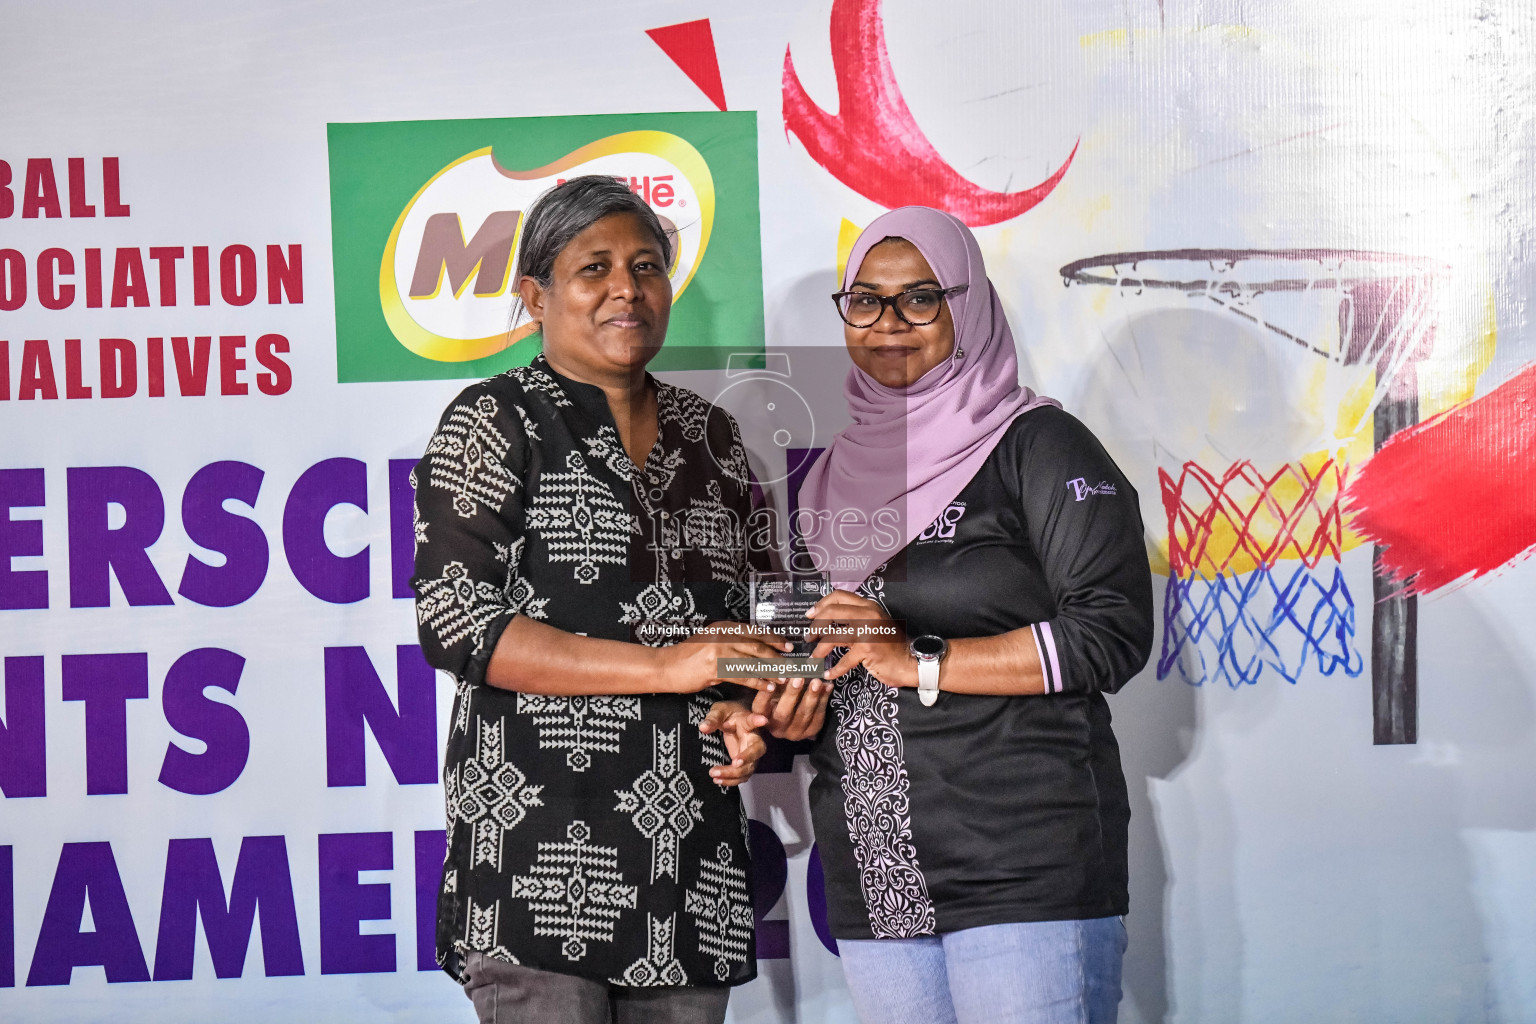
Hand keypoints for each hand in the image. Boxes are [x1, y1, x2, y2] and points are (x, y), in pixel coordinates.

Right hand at [659, 621, 791, 694]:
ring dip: (772, 671)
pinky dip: (758, 682)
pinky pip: (742, 675)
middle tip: (792, 664)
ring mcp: (719, 650)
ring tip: (785, 678)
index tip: (788, 646)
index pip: (755, 631)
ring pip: (753, 661)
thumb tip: (755, 648)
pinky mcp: (715, 667)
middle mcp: (723, 635)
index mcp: (724, 626)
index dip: (774, 639)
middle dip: (778, 656)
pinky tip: (767, 687)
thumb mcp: (710, 642)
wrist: (666, 667)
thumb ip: (730, 642)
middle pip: (758, 645)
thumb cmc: (688, 657)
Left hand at [699, 699, 768, 786]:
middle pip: (757, 751)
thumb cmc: (728, 714)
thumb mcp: (719, 711)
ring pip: (748, 768)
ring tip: (713, 774)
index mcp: (747, 722)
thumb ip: (712, 719)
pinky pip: (742, 776)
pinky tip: (717, 780)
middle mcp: (753, 739)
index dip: (758, 720)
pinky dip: (731, 781)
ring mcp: (751, 754)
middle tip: (734, 763)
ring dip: (733, 774)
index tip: (764, 720)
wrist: (735, 721)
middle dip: (747, 759)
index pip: (752, 720)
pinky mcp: (745, 764)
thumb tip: (703, 728)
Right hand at [752, 676, 830, 739]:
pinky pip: (818, 716)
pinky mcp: (810, 731)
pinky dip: (823, 700)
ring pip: (803, 715)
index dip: (764, 697)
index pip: (760, 707)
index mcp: (763, 717)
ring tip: (816, 681)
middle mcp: (776, 729)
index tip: (771, 684)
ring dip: (811, 696)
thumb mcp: (774, 689)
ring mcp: (794, 732)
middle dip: (792, 694)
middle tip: (798, 677)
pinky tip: (827, 686)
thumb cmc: (780, 697)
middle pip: (783, 713)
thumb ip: (774, 681)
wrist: (795, 715)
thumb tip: (780, 667)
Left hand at [807, 590, 916, 689]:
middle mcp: (867, 614)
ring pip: (831, 636)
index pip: (838, 595)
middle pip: (831, 612)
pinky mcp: (866, 649)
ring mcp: (867, 631)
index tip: (810, 615)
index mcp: (868, 605)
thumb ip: (855, 618)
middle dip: (815, 626)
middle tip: (809, 637)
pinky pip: (842, 660)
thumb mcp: (874, 624)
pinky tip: (829, 674)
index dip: (820, 604)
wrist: (908, 661)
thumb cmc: (890, 645)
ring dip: (819, 649)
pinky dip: (834, 670)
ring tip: (813, 658)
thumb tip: (827, 620)